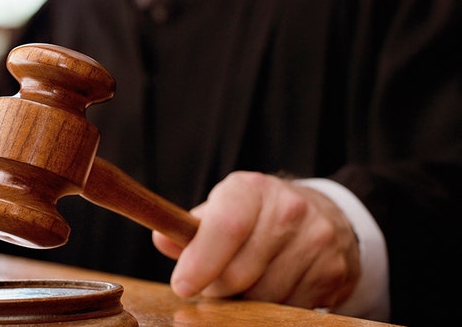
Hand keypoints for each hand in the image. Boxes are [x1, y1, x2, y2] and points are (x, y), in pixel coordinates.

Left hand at [152, 171, 359, 310]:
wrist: (325, 217)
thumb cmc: (258, 217)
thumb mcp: (223, 209)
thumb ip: (190, 228)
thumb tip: (163, 240)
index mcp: (251, 189)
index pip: (225, 227)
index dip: (200, 261)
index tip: (182, 286)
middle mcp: (288, 209)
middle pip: (240, 272)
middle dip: (218, 287)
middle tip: (215, 283)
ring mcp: (315, 240)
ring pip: (264, 296)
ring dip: (246, 300)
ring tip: (247, 282)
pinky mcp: (333, 271)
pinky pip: (291, 308)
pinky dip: (274, 307)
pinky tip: (274, 287)